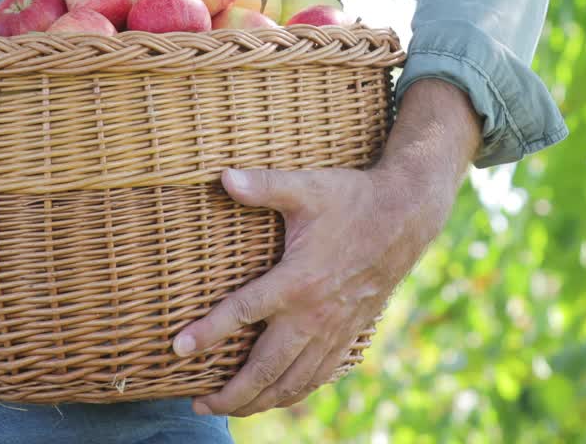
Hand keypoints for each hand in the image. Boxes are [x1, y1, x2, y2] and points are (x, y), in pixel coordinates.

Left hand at [173, 79, 480, 416]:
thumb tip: (223, 177)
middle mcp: (315, 314)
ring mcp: (334, 330)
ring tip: (228, 408)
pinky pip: (319, 376)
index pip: (244, 314)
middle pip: (265, 369)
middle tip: (197, 404)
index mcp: (299, 280)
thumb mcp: (307, 187)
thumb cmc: (352, 199)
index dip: (208, 334)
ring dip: (258, 401)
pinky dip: (293, 392)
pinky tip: (275, 396)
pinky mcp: (349, 333)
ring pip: (292, 382)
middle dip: (230, 394)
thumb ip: (264, 185)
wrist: (406, 216)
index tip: (179, 349)